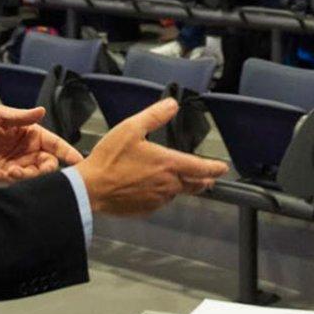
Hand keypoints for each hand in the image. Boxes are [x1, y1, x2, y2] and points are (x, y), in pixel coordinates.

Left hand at [0, 105, 82, 182]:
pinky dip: (8, 180)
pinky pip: (15, 183)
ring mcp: (20, 164)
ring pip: (34, 177)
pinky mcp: (7, 175)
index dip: (68, 152)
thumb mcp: (0, 116)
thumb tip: (41, 111)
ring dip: (24, 177)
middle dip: (42, 171)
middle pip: (48, 165)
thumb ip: (22, 117)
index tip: (78, 161)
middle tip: (25, 170)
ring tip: (8, 172)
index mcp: (33, 135)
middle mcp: (30, 151)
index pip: (56, 144)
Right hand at [75, 99, 228, 215]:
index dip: (215, 168)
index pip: (202, 168)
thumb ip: (155, 116)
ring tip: (173, 179)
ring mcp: (158, 200)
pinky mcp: (146, 210)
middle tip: (207, 178)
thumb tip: (172, 104)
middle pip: (195, 185)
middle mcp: (168, 185)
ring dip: (179, 186)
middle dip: (203, 180)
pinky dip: (160, 195)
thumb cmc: (109, 159)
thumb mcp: (131, 128)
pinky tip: (149, 188)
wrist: (90, 189)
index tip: (222, 168)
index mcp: (168, 164)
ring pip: (177, 193)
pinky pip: (160, 202)